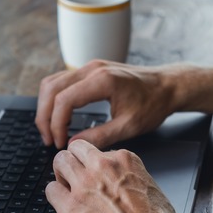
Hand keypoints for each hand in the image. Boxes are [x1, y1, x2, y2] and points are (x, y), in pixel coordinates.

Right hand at [36, 60, 179, 148]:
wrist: (168, 85)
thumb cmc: (153, 104)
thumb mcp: (129, 126)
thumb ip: (100, 136)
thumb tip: (73, 145)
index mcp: (102, 80)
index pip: (63, 100)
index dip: (56, 124)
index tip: (60, 143)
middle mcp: (92, 69)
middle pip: (51, 89)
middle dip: (44, 117)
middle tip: (49, 140)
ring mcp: (90, 67)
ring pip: (52, 83)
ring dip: (46, 107)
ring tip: (51, 131)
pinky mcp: (90, 70)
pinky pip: (61, 81)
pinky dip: (54, 99)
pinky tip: (59, 117)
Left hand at [47, 140, 212, 212]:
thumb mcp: (150, 187)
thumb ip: (132, 180)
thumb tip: (124, 188)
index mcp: (123, 160)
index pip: (99, 151)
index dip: (94, 165)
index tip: (95, 175)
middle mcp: (102, 166)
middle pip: (76, 148)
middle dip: (74, 161)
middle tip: (74, 177)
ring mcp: (84, 184)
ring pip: (60, 161)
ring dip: (61, 173)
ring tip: (66, 188)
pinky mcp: (71, 206)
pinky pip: (51, 190)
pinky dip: (55, 195)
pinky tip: (64, 205)